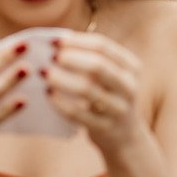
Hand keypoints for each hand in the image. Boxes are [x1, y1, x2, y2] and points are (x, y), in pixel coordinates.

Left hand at [44, 32, 145, 153]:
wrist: (125, 136)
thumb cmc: (109, 96)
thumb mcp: (111, 76)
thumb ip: (91, 59)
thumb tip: (57, 42)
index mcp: (131, 67)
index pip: (103, 46)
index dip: (76, 41)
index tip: (54, 40)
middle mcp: (129, 87)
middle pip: (98, 66)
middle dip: (70, 58)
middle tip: (50, 56)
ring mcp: (119, 109)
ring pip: (86, 89)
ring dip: (61, 79)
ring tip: (44, 73)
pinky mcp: (105, 128)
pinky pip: (77, 114)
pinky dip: (60, 102)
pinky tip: (49, 94)